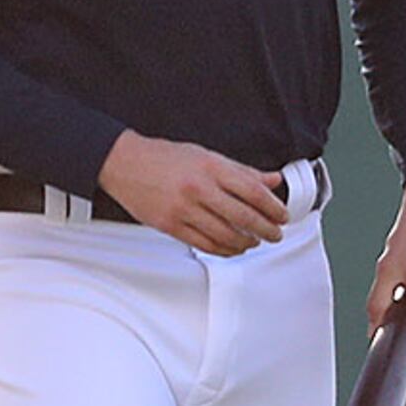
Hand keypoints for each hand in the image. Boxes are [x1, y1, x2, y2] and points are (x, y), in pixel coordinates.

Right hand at [97, 133, 288, 256]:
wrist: (123, 163)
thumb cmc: (163, 158)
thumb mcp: (205, 155)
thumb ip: (241, 170)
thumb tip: (271, 180)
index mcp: (210, 167)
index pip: (253, 191)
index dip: (273, 207)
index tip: (282, 215)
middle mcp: (199, 188)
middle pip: (243, 216)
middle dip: (266, 229)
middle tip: (275, 234)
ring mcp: (184, 209)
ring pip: (225, 234)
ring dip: (246, 242)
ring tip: (254, 242)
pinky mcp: (170, 226)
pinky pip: (204, 244)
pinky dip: (223, 250)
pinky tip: (232, 248)